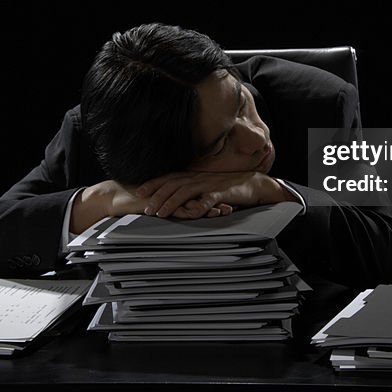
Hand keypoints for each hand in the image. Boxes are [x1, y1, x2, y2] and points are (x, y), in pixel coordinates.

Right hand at [70, 179, 230, 232]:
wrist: (112, 198)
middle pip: (200, 195)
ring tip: (224, 211)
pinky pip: (176, 209)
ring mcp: (166, 197)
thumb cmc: (131, 201)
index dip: (213, 195)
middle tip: (235, 203)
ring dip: (208, 207)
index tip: (229, 198)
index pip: (198, 191)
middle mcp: (172, 190)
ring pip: (192, 202)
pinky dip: (190, 213)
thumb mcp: (154, 202)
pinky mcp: (158, 204)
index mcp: (173, 188)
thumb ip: (168, 204)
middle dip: (217, 199)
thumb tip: (181, 210)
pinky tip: (201, 215)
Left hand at [135, 170, 295, 218]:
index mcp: (194, 176)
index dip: (154, 183)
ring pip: (185, 192)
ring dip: (171, 202)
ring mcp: (209, 185)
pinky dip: (198, 207)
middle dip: (157, 195)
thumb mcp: (206, 187)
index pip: (170, 178)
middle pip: (173, 185)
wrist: (252, 184)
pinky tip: (189, 214)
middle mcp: (198, 178)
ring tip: (160, 212)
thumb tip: (177, 199)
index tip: (139, 190)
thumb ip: (192, 191)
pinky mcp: (221, 193)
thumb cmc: (228, 187)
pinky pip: (207, 200)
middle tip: (145, 206)